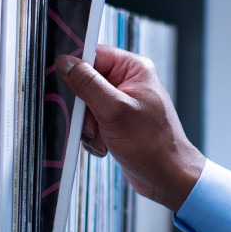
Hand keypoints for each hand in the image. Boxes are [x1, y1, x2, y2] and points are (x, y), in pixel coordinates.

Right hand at [56, 45, 204, 211]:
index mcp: (133, 68)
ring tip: (102, 136)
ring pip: (84, 105)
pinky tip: (105, 143)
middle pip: (84, 82)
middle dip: (83, 108)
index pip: (93, 55)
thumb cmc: (152, 144)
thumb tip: (65, 62)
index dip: (76, 71)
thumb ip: (87, 83)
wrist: (166, 176)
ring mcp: (121, 101)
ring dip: (87, 125)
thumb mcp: (114, 110)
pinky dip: (92, 135)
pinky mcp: (116, 119)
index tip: (68, 88)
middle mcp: (128, 81)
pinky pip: (90, 120)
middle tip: (94, 123)